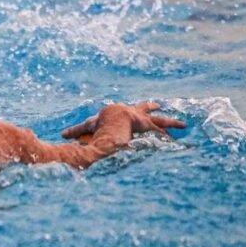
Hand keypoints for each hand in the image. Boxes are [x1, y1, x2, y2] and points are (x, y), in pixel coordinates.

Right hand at [61, 101, 185, 140]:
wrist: (111, 119)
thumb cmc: (101, 122)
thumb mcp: (88, 126)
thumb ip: (76, 131)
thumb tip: (61, 136)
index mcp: (122, 112)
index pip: (127, 110)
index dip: (130, 111)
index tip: (134, 109)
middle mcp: (135, 113)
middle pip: (146, 108)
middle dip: (152, 107)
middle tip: (159, 104)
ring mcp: (144, 120)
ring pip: (160, 120)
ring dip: (172, 122)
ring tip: (184, 124)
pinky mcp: (149, 127)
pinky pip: (161, 133)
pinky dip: (169, 138)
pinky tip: (179, 142)